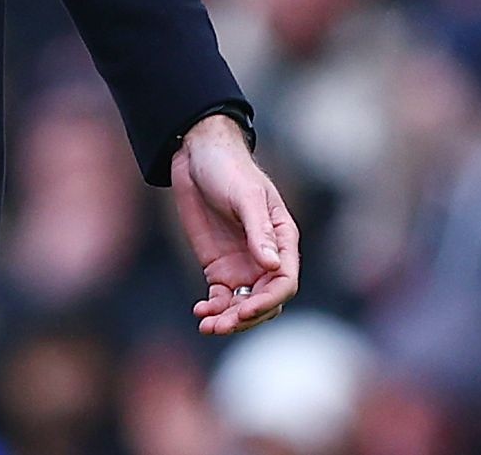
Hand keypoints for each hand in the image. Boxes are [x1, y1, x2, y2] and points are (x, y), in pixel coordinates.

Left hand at [170, 115, 298, 336]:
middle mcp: (265, 258)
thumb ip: (259, 231)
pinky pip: (221, 297)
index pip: (284, 282)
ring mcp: (242, 264)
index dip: (267, 301)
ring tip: (207, 326)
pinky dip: (213, 308)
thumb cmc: (228, 170)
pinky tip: (200, 312)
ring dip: (228, 319)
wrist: (196, 155)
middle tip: (220, 325)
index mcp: (283, 241)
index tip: (244, 310)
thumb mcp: (245, 196)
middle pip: (264, 300)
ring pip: (242, 304)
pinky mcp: (218, 266)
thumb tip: (271, 265)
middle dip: (245, 317)